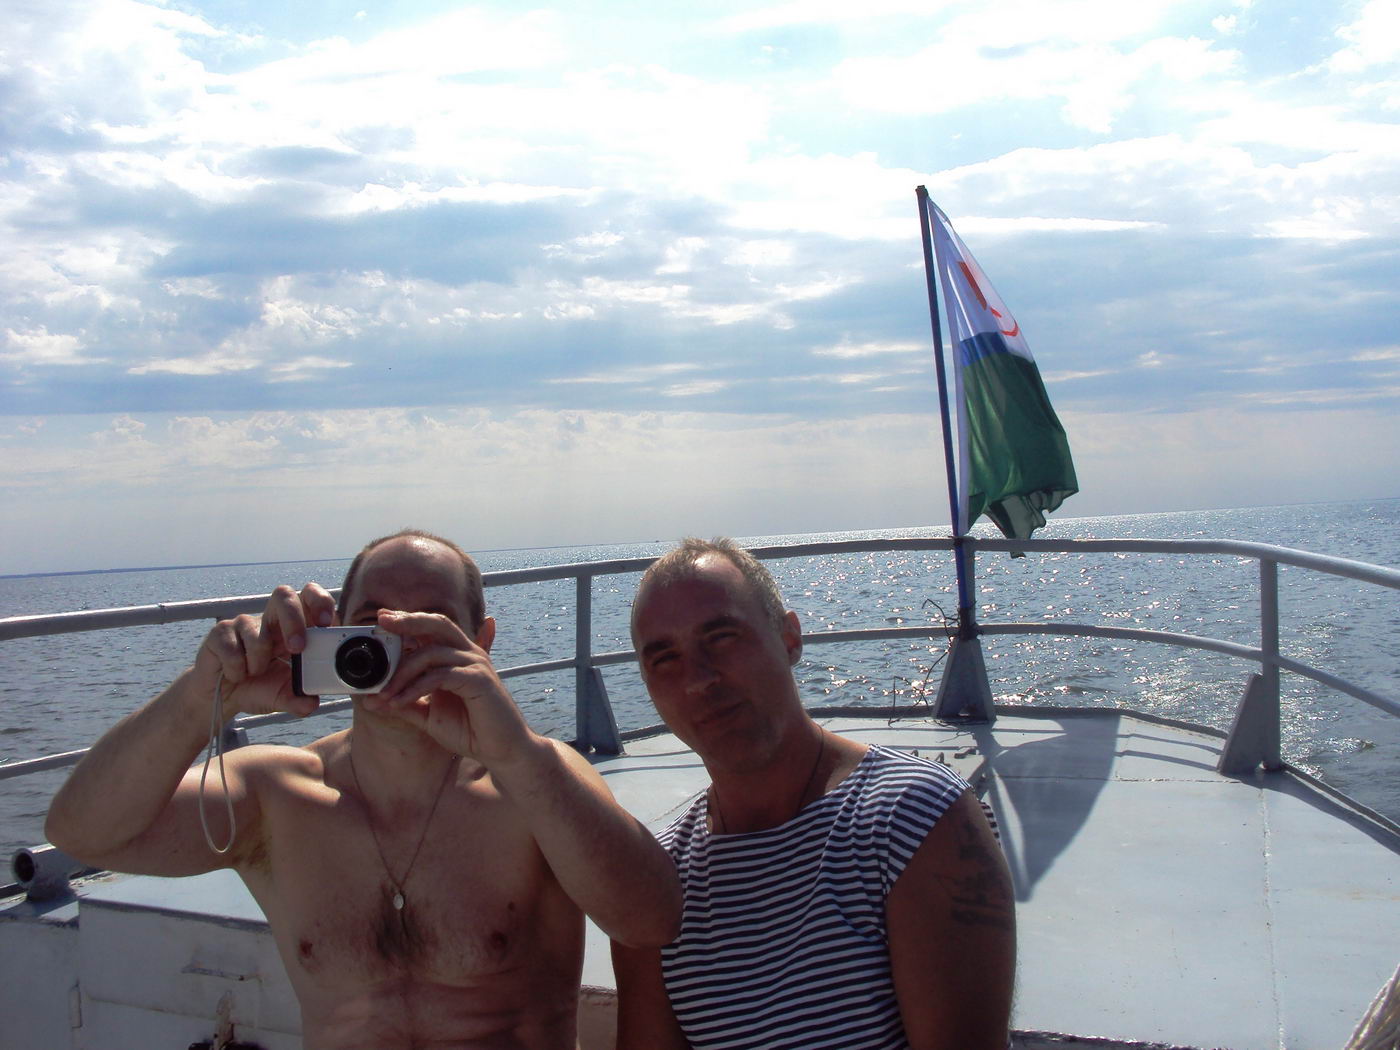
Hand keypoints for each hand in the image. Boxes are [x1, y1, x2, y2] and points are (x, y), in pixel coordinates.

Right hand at [196, 582, 337, 717]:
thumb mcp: (284, 697)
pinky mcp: (220, 632)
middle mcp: (270, 619)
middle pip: (284, 596)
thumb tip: (312, 703)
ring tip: (255, 673)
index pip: (309, 597)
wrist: (223, 698)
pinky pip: (232, 648)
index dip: (320, 602)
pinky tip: (236, 674)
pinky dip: (236, 669)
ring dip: (258, 662)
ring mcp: (244, 623)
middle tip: (296, 648)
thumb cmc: (259, 687)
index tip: (325, 623)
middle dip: (293, 620)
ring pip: (257, 632)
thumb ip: (300, 699)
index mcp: (294, 628)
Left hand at [363, 610, 529, 765]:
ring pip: (431, 653)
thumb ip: (405, 703)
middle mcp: (468, 654)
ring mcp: (476, 665)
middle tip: (381, 620)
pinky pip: (439, 676)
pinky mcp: (478, 680)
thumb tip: (372, 700)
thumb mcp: (429, 715)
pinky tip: (397, 703)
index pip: (431, 629)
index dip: (407, 621)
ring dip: (400, 673)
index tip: (381, 619)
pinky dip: (414, 688)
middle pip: (437, 623)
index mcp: (458, 657)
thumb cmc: (471, 731)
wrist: (501, 751)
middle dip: (407, 620)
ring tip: (381, 695)